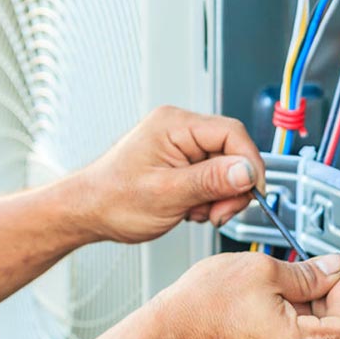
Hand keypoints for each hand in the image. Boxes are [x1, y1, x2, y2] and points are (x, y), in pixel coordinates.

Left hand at [78, 105, 264, 242]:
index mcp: (175, 125)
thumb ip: (210, 180)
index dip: (249, 165)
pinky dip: (210, 200)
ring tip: (196, 212)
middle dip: (232, 188)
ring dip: (220, 198)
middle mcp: (181, 130)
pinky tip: (190, 209)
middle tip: (218, 213)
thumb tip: (247, 171)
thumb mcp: (167, 193)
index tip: (251, 193)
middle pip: (233, 153)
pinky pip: (214, 180)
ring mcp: (182, 148)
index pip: (233, 134)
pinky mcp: (184, 165)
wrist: (88, 212)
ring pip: (227, 170)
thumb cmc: (113, 199)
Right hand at [150, 252, 339, 338]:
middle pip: (337, 336)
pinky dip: (290, 325)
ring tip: (277, 289)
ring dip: (307, 312)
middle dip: (327, 300)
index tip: (333, 276)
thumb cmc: (199, 310)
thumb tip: (333, 268)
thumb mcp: (262, 272)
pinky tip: (266, 305)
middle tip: (307, 275)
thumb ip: (309, 272)